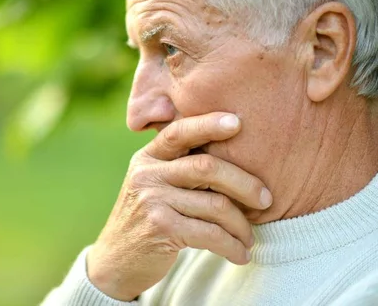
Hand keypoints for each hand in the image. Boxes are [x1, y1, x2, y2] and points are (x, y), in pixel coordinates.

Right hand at [86, 113, 272, 300]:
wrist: (115, 260)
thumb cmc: (147, 218)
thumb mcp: (153, 185)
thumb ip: (178, 168)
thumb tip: (233, 155)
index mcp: (147, 158)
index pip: (179, 132)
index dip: (209, 124)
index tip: (238, 122)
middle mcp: (147, 174)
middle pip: (207, 167)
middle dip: (245, 183)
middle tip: (266, 199)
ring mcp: (152, 200)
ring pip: (215, 204)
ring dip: (241, 225)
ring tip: (250, 238)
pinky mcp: (160, 228)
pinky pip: (211, 234)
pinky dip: (232, 246)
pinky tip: (240, 254)